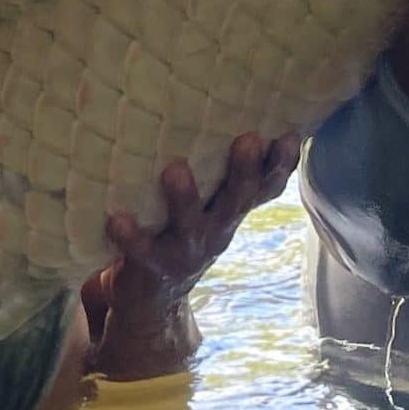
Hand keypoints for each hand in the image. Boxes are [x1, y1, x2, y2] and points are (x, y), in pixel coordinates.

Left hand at [81, 132, 299, 379]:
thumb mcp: (209, 204)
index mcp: (231, 209)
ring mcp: (187, 248)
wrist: (153, 296)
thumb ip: (220, 171)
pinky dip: (130, 236)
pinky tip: (117, 220)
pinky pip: (142, 250)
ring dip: (184, 198)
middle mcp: (217, 228)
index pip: (265, 186)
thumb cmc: (181, 229)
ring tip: (176, 170)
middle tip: (249, 139)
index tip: (291, 136)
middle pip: (237, 199)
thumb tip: (235, 113)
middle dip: (244, 170)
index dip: (282, 165)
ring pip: (191, 223)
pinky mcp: (153, 264)